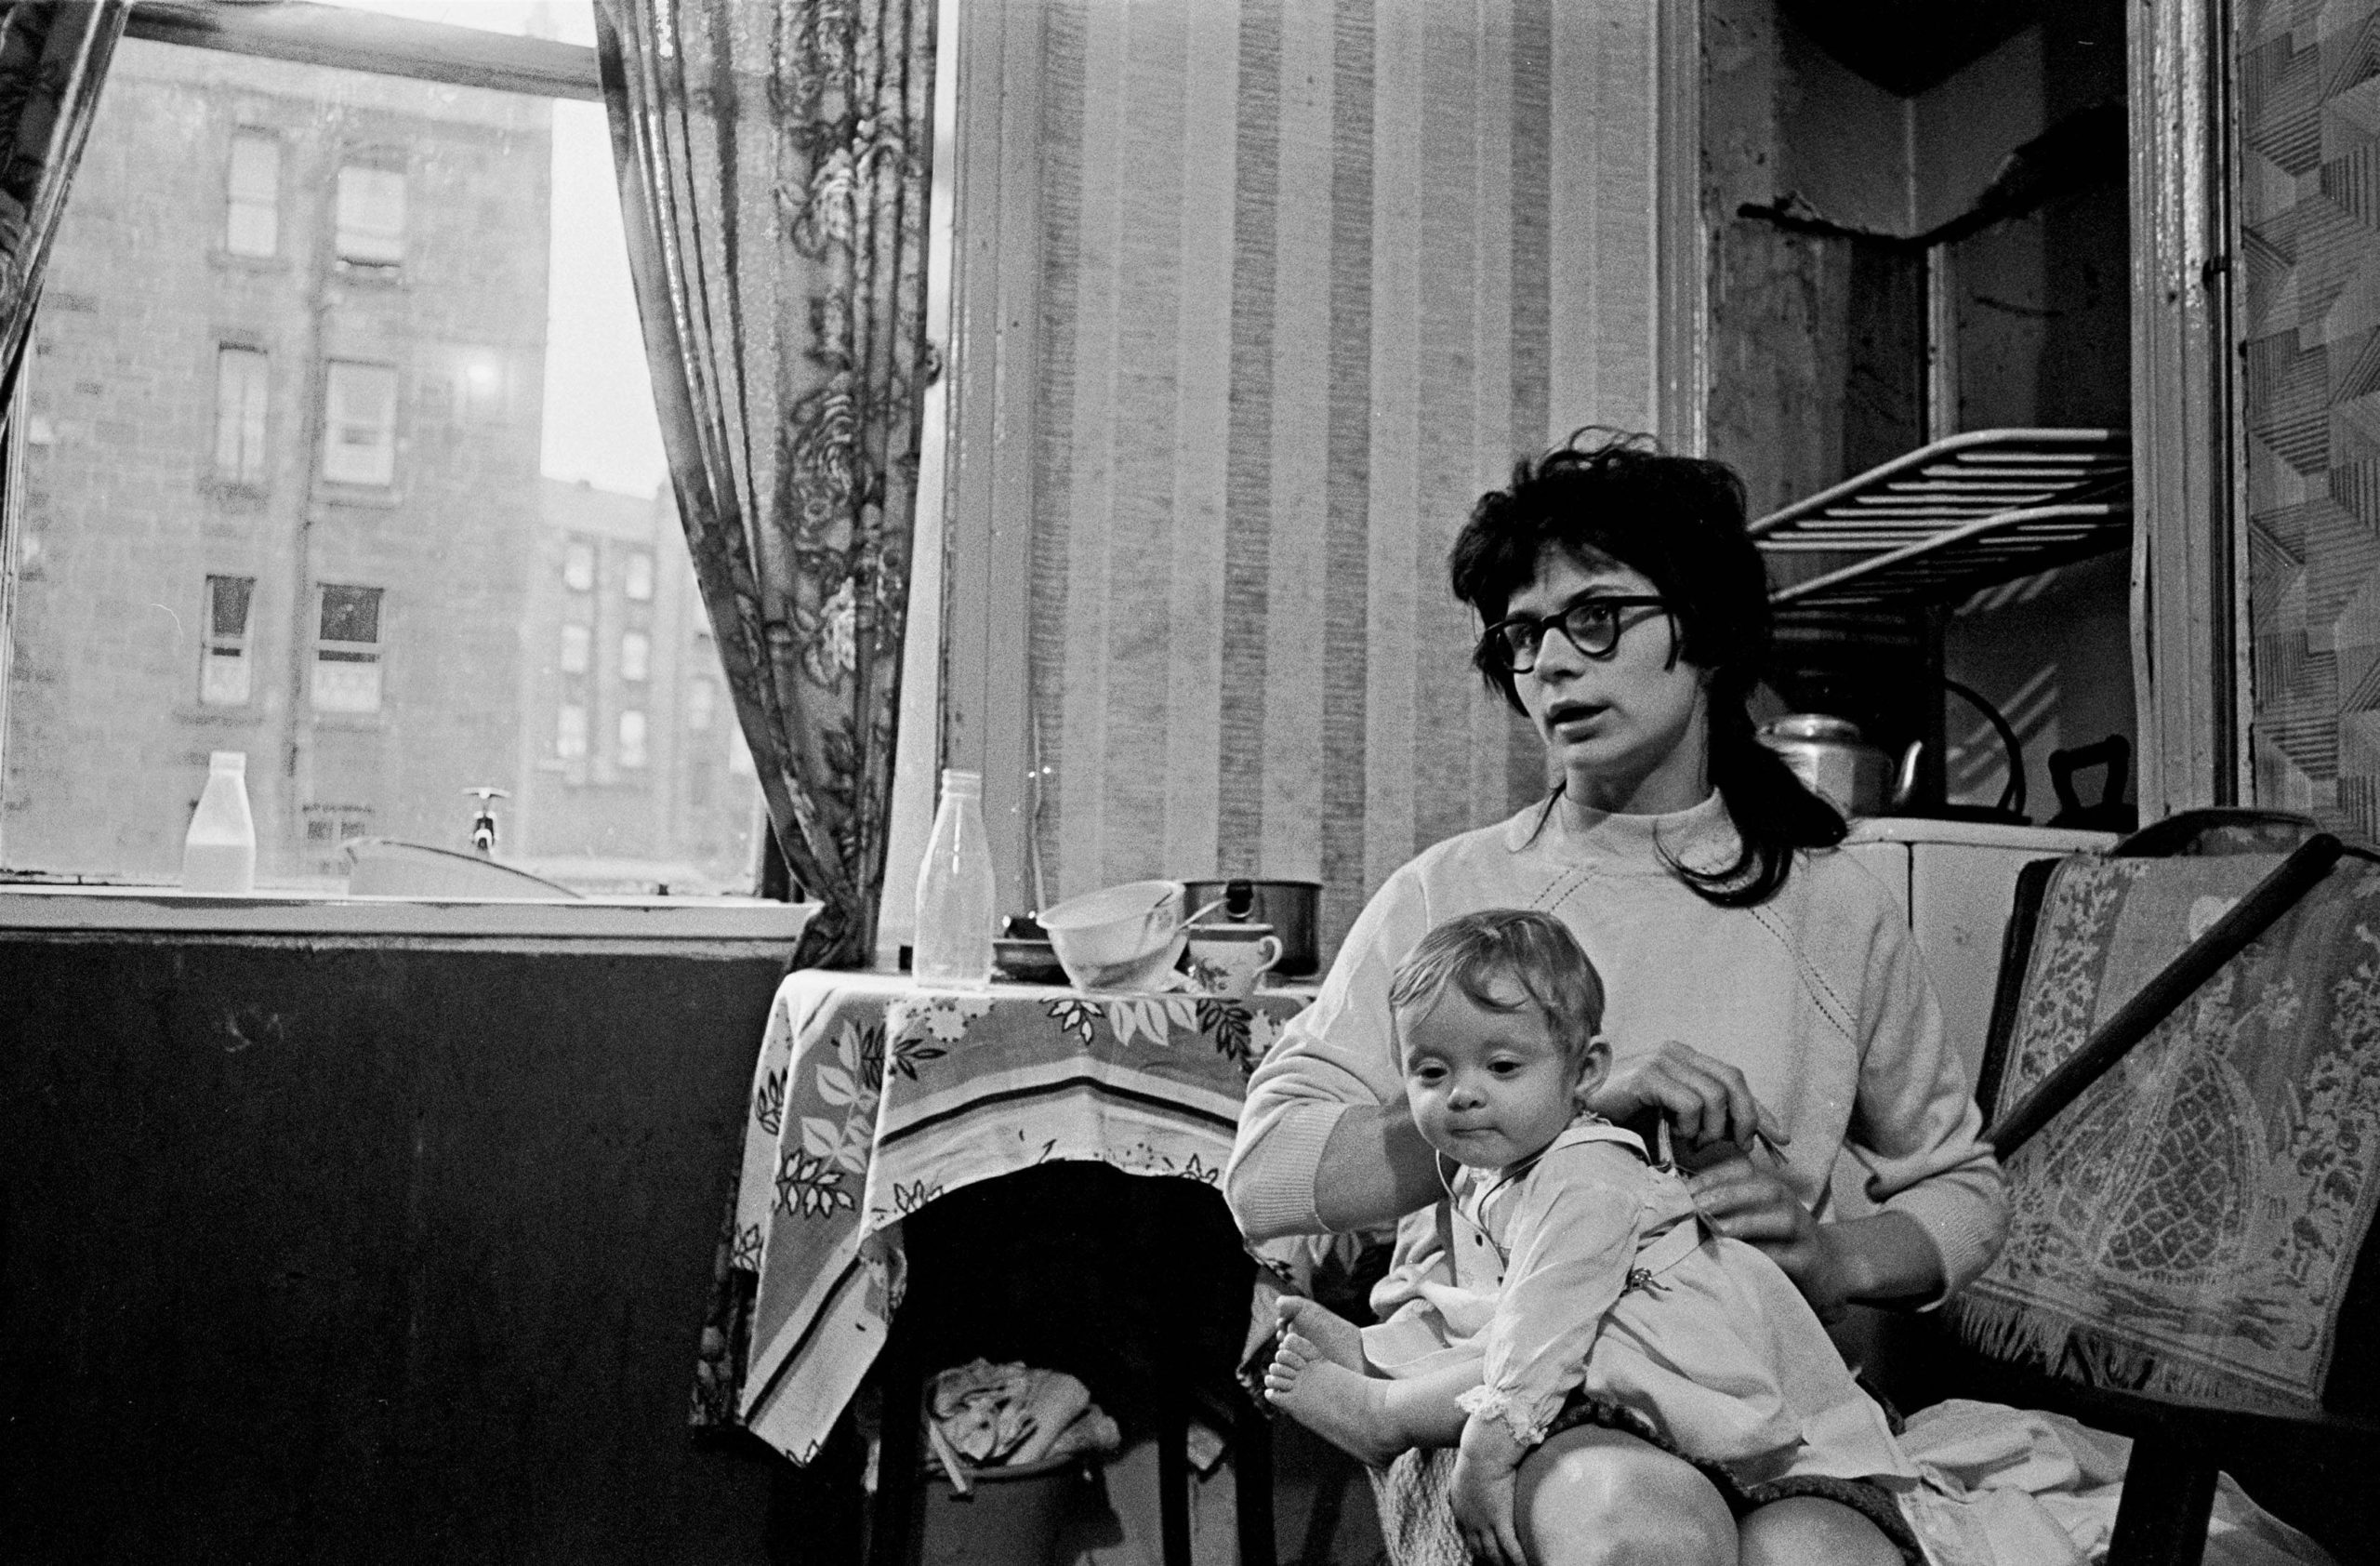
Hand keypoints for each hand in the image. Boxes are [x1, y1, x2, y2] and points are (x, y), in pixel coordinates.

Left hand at [1451, 1428, 1527, 1565]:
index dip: (1478, 1547)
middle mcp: (1471, 1521)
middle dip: (1489, 1559)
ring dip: (1503, 1563)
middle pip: (1480, 1549)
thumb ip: (1463, 1484)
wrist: (1482, 1455)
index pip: (1469, 1537)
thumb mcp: (1462, 1474)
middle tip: (1499, 1564)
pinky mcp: (1501, 1521)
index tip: (1485, 1554)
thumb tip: (1462, 1485)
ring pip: (1494, 1553)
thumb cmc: (1474, 1458)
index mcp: (1461, 1510)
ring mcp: (1485, 1523)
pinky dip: (1518, 1560)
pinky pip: (1511, 1547)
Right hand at [1583, 1040, 1786, 1155]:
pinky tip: (1676, 1137)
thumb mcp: (1670, 1121)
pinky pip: (1690, 1102)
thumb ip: (1701, 1122)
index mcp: (1682, 1059)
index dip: (1761, 1109)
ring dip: (1713, 1128)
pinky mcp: (1647, 1075)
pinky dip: (1691, 1126)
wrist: (1573, 1112)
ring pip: (1715, 1094)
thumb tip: (1741, 1139)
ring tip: (1696, 1146)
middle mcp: (1675, 1053)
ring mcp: (1661, 1061)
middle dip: (1746, 1118)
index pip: (1734, 1078)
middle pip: (1733, 1080)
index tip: (1782, 1137)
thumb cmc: (1620, 1119)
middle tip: (1737, 1148)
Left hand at [1687, 1153, 1849, 1320]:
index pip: (1745, 1171)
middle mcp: (1790, 1205)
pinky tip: (1743, 1258)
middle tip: (1699, 1206)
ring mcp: (1804, 1233)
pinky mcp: (1810, 1261)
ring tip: (1719, 1229)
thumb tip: (1680, 1208)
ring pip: (1782, 1219)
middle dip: (1729, 1194)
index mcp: (1772, 1191)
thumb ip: (1727, 1211)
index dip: (1715, 1175)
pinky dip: (1766, 1255)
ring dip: (1749, 1221)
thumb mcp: (1756, 1220)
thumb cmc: (1779, 1243)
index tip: (1687, 1188)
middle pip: (1765, 1189)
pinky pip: (1789, 1256)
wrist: (1829, 1270)